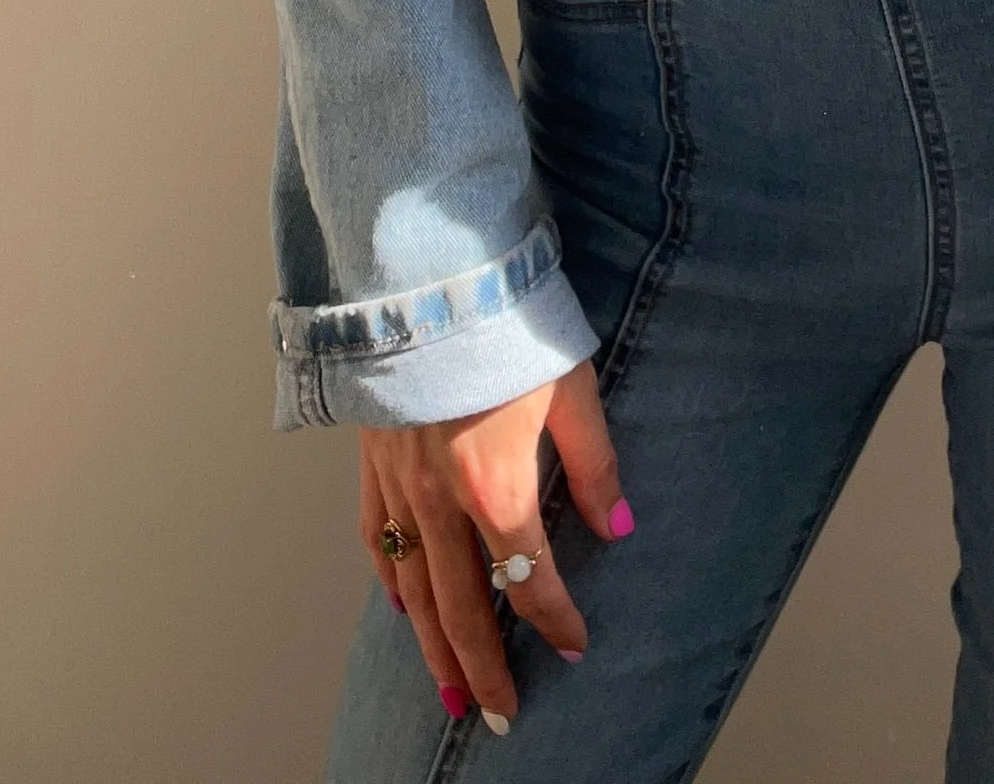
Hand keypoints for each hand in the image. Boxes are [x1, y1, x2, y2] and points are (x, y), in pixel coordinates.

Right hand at [358, 359, 629, 734]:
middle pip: (463, 607)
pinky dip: (389, 579)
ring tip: (451, 691)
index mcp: (496, 485)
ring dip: (433, 646)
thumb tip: (618, 526)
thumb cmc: (508, 325)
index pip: (529, 579)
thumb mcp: (573, 387)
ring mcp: (401, 483)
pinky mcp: (375, 461)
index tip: (573, 647)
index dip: (554, 620)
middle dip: (485, 666)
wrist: (431, 279)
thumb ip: (595, 464)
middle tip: (501, 714)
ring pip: (414, 588)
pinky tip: (400, 606)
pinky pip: (378, 537)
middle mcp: (442, 498)